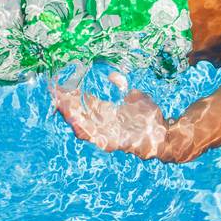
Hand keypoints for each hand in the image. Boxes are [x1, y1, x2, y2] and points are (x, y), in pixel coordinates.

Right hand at [50, 82, 169, 159]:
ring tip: (61, 106)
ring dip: (72, 117)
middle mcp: (103, 125)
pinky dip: (87, 131)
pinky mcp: (116, 144)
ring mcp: (108, 135)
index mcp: (105, 114)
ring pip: (83, 127)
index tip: (59, 84)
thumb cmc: (147, 116)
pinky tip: (78, 124)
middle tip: (55, 92)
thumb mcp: (133, 96)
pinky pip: (97, 139)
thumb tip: (113, 76)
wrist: (165, 134)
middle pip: (78, 115)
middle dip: (65, 104)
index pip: (82, 104)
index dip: (70, 96)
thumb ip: (122, 86)